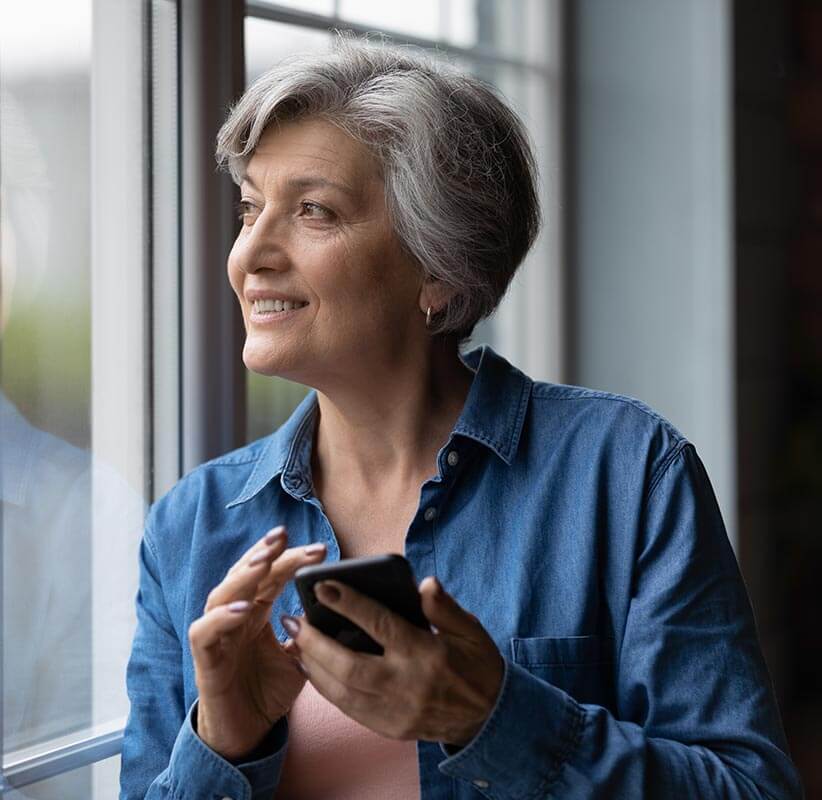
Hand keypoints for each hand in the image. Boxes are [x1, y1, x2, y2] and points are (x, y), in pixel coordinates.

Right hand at [188, 527, 325, 759]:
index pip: (271, 574)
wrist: (247, 734)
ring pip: (222, 594)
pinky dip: (222, 617)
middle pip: (245, 574)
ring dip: (242, 576)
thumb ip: (312, 632)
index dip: (290, 558)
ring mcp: (217, 634)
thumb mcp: (301, 658)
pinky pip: (205, 631)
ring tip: (264, 562)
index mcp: (256, 610)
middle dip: (264, 552)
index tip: (318, 549)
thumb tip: (338, 608)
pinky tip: (244, 607)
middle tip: (284, 535)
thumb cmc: (269, 691)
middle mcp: (234, 616)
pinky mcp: (205, 659)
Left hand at [282, 576, 503, 746]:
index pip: (380, 625)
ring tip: (297, 642)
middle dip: (316, 642)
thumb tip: (424, 583)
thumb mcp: (471, 630)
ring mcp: (395, 711)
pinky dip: (327, 689)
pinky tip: (314, 670)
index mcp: (425, 654)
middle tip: (295, 620)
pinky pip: (349, 709)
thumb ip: (444, 607)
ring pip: (343, 691)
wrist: (488, 718)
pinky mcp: (389, 728)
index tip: (324, 588)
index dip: (350, 605)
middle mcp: (406, 685)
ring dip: (314, 666)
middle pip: (349, 665)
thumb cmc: (477, 666)